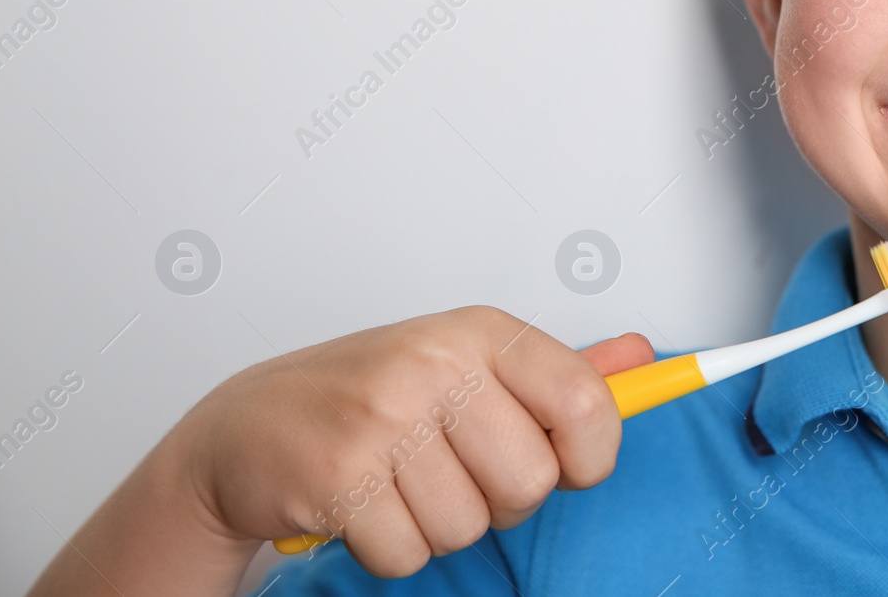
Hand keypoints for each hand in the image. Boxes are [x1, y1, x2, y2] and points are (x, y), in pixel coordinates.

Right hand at [175, 308, 652, 576]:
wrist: (245, 428)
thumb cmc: (367, 395)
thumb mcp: (467, 364)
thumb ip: (558, 370)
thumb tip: (642, 357)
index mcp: (480, 332)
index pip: (587, 402)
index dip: (591, 454)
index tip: (569, 464)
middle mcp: (436, 364)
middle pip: (532, 482)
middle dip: (500, 499)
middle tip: (453, 470)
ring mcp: (384, 418)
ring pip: (471, 526)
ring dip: (439, 524)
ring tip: (401, 483)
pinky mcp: (339, 476)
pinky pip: (411, 555)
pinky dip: (390, 548)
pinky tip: (364, 505)